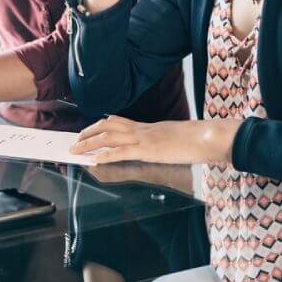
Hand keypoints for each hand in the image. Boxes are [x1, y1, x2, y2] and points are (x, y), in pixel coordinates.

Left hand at [69, 115, 240, 165]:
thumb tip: (156, 143)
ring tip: (77, 149)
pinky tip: (96, 160)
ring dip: (90, 143)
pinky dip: (106, 156)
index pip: (117, 121)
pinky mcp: (148, 150)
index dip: (100, 125)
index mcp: (146, 126)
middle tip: (75, 140)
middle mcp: (141, 129)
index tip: (88, 130)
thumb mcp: (172, 136)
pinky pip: (122, 152)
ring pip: (109, 137)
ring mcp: (143, 138)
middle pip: (107, 125)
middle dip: (88, 133)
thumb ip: (160, 138)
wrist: (206, 136)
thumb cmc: (194, 138)